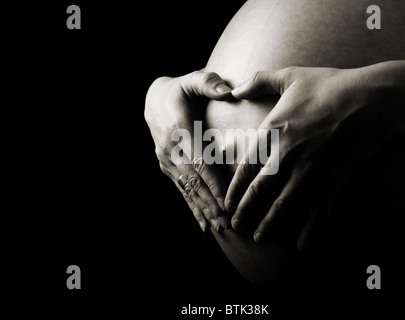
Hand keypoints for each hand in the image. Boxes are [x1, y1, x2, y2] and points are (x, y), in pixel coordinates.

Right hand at [145, 71, 233, 231]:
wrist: (153, 100)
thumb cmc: (180, 89)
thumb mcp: (192, 80)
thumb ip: (209, 83)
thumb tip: (228, 91)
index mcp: (180, 129)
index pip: (198, 160)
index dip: (212, 181)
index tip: (226, 199)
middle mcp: (170, 149)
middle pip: (193, 181)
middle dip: (210, 202)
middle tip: (227, 222)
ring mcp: (166, 160)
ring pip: (186, 189)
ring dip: (202, 209)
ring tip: (218, 228)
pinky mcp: (166, 166)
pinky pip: (181, 190)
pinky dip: (192, 207)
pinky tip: (203, 225)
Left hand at [225, 66, 383, 250]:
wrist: (370, 99)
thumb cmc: (328, 85)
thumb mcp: (289, 76)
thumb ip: (258, 81)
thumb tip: (234, 89)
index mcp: (273, 132)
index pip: (245, 169)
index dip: (234, 190)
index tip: (228, 203)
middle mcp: (288, 155)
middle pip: (259, 191)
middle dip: (245, 212)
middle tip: (237, 226)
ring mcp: (311, 170)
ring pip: (284, 205)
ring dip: (269, 224)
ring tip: (259, 238)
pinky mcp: (333, 180)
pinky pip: (319, 212)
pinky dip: (309, 231)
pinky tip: (302, 247)